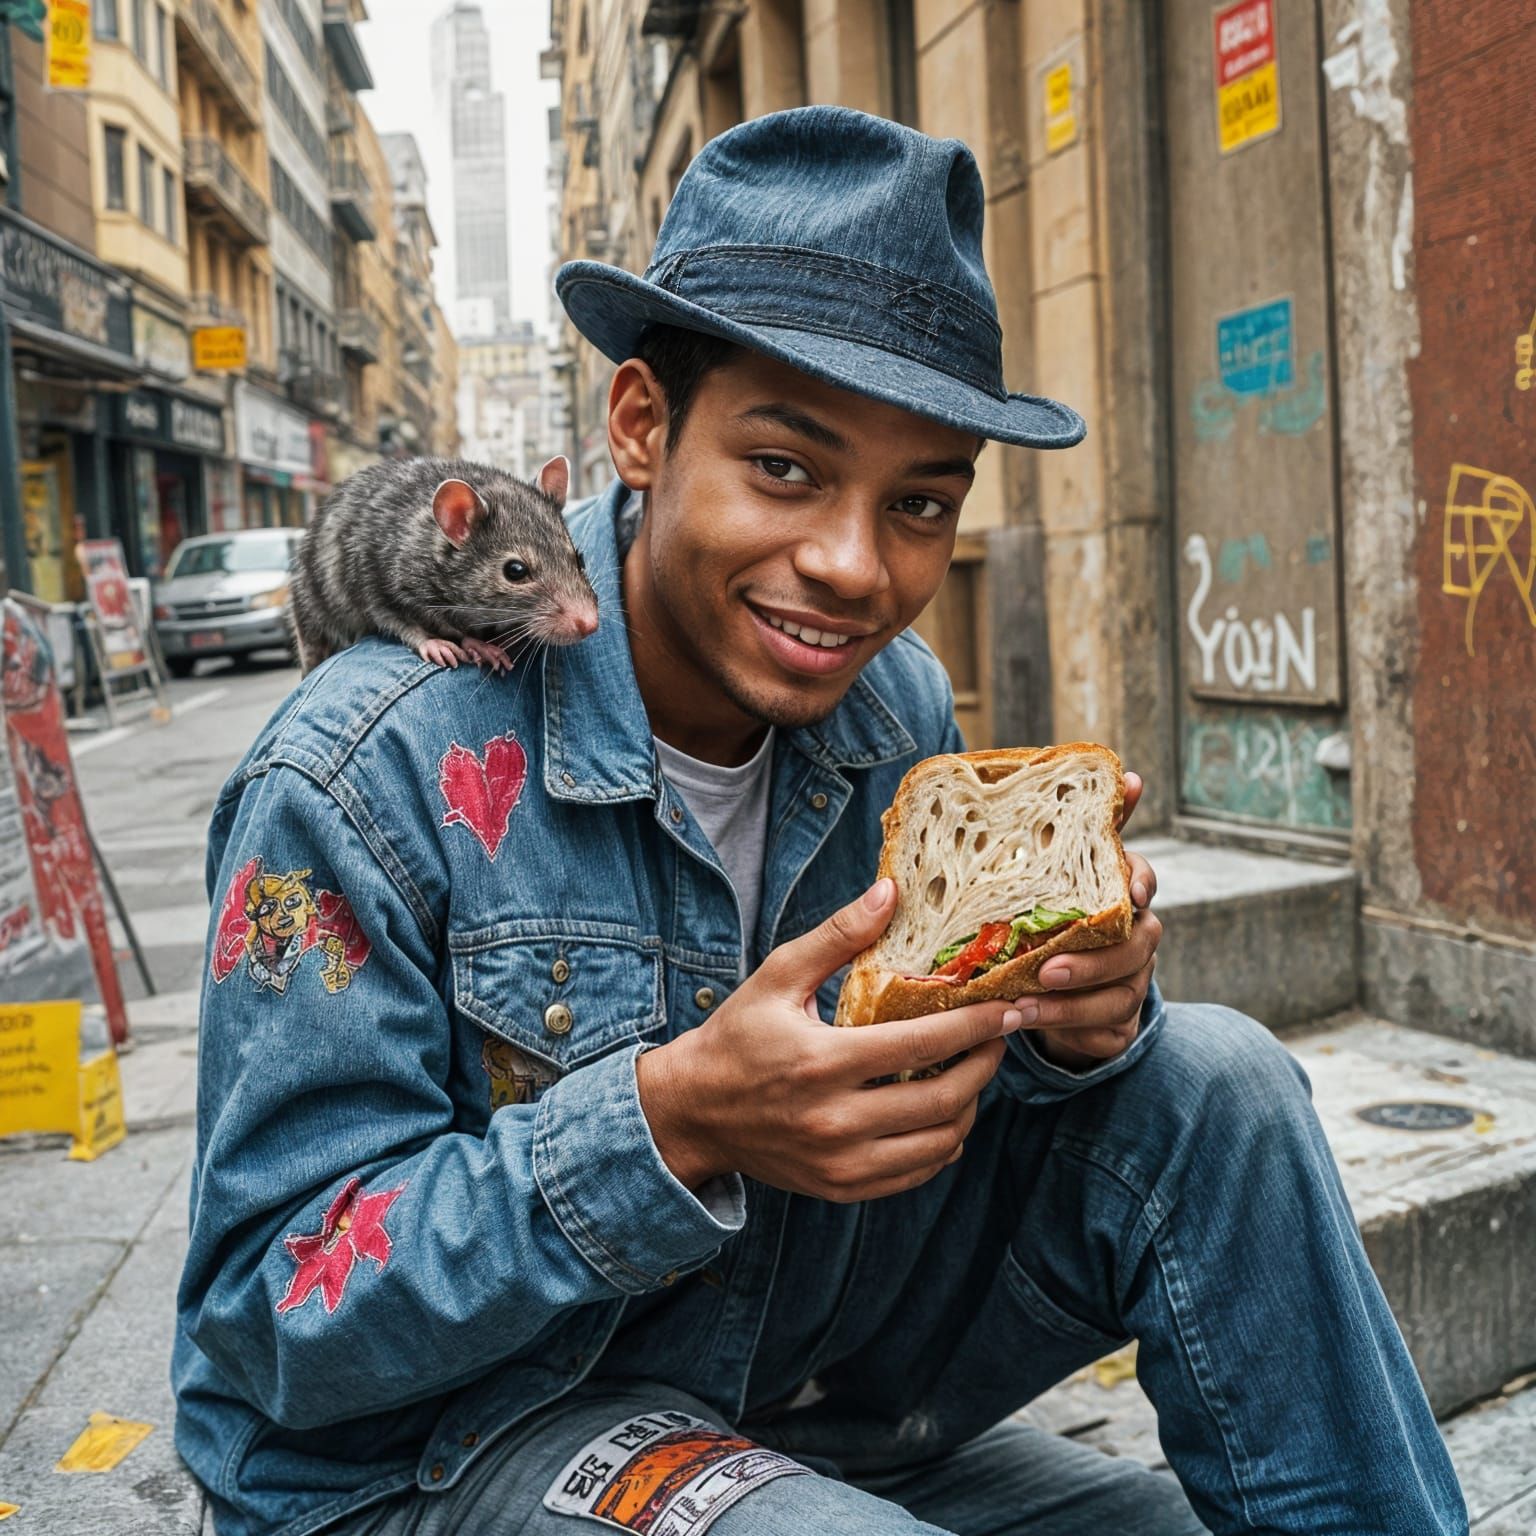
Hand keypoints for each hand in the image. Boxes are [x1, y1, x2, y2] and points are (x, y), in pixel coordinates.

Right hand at [636, 879, 1025, 1201]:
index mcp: (822, 1062)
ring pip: (938, 1144)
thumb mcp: (778, 976)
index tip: (1008, 1008)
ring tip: (973, 1070)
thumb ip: (838, 937)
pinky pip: (915, 1173)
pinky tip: (945, 1114)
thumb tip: (890, 892)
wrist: (691, 1112)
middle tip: (1000, 1037)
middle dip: (985, 1064)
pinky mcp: (840, 1189)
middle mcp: (835, 1121)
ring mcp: (840, 1162)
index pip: (922, 1046)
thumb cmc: (735, 1037)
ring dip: (969, 1106)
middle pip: (943, 1100)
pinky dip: (942, 1145)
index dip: (975, 1026)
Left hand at [1027, 770, 1160, 1071]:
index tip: (1132, 891)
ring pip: (1119, 991)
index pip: (1140, 875)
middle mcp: (1135, 933)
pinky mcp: (1117, 1019)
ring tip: (1025, 1002)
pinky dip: (1067, 1025)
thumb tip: (1119, 775)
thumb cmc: (1047, 915)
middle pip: (1135, 944)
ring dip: (1071, 1000)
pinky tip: (1030, 1021)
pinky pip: (1104, 1026)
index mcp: (1118, 891)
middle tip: (1046, 967)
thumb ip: (1066, 830)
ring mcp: (1130, 978)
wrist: (1051, 982)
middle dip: (1092, 958)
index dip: (1139, 880)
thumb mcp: (1044, 873)